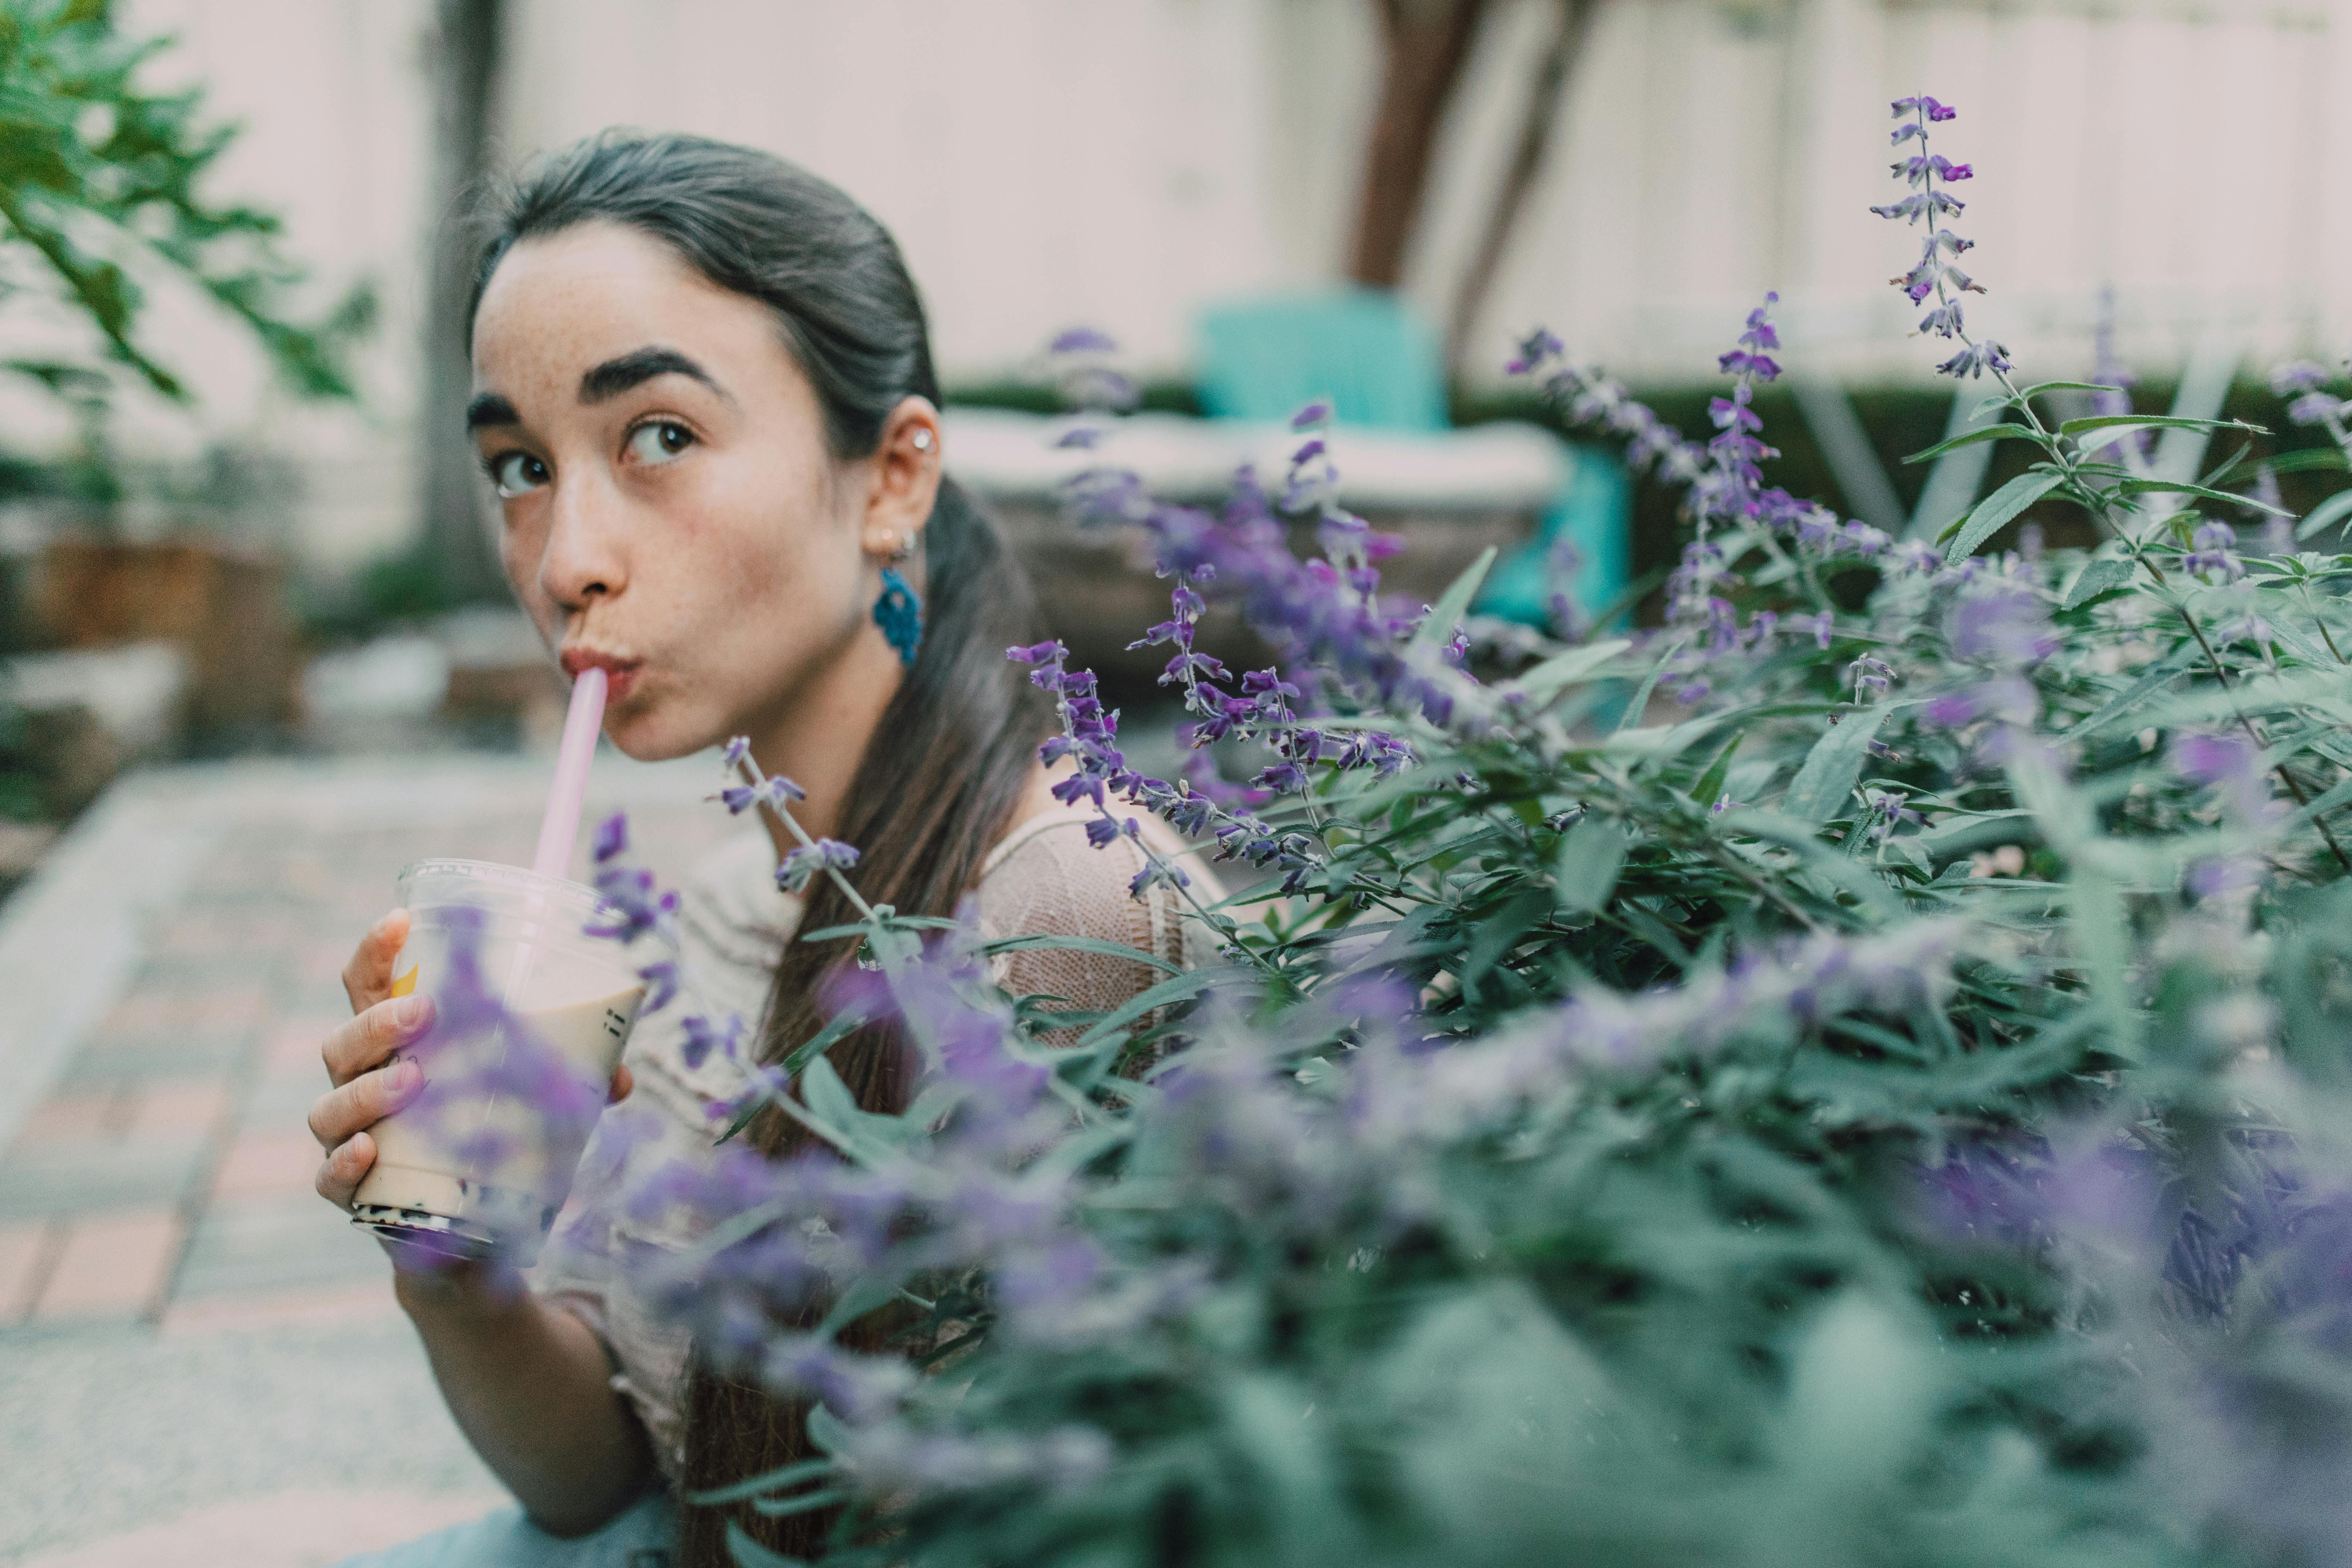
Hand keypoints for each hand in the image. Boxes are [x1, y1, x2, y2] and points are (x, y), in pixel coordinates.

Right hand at [310, 909, 632, 1213]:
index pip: (367, 986)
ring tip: (413, 1082)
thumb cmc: (492, 1139)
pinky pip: (330, 1176)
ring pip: (331, 1105)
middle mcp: (360, 1085)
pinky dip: (344, 1163)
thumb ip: (573, 1081)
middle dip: (377, 1022)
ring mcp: (348, 1138)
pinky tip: (368, 1151)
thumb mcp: (530, 1099)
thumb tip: (620, 1076)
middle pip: (343, 1041)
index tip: (401, 919)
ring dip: (368, 1089)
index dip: (375, 951)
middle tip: (425, 1013)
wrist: (470, 1238)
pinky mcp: (350, 1193)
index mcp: (396, 1046)